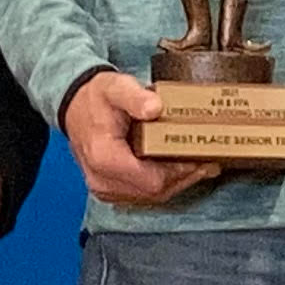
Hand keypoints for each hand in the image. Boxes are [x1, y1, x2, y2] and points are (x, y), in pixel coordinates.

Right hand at [64, 69, 216, 207]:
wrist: (74, 105)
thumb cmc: (96, 97)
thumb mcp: (115, 87)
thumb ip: (134, 97)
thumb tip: (155, 108)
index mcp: (105, 157)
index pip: (152, 180)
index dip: (180, 173)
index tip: (200, 158)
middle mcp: (102, 179)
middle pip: (155, 191)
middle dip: (184, 178)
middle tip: (209, 162)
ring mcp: (104, 188)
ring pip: (151, 196)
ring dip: (177, 183)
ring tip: (201, 166)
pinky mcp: (109, 188)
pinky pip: (142, 193)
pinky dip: (163, 184)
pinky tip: (180, 170)